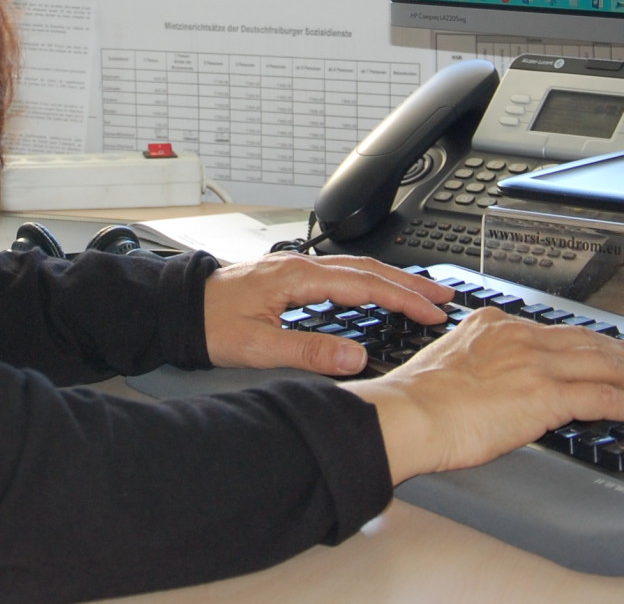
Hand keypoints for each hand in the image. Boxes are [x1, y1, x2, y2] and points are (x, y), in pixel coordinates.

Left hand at [202, 254, 452, 375]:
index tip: (433, 312)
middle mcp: (300, 266)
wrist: (178, 308)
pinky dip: (369, 281)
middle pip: (368, 270)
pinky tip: (377, 292)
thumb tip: (356, 358)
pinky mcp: (290, 276)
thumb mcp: (258, 347)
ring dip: (392, 280)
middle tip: (445, 297)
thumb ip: (308, 352)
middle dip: (409, 284)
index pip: (364, 286)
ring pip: (356, 269)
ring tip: (422, 293)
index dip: (403, 299)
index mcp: (297, 278)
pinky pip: (341, 273)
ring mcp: (295, 268)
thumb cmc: (209, 324)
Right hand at [344, 308, 623, 483]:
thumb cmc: (418, 401)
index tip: (602, 348)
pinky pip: (604, 396)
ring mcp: (536, 364)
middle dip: (621, 352)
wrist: (411, 415)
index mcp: (493, 325)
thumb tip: (496, 386)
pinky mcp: (547, 394)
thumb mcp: (450, 363)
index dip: (586, 341)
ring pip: (602, 364)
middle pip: (585, 341)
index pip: (553, 332)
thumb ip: (482, 365)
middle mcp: (519, 337)